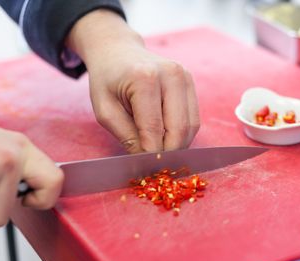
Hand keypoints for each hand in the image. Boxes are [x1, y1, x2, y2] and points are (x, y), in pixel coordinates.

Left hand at [67, 10, 199, 152]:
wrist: (118, 52)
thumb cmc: (107, 81)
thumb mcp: (105, 111)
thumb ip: (126, 136)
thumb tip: (146, 160)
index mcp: (145, 79)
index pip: (154, 130)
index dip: (150, 155)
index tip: (143, 168)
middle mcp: (171, 75)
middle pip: (179, 130)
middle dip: (167, 153)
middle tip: (153, 166)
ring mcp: (184, 77)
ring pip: (191, 127)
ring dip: (177, 146)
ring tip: (158, 151)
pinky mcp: (190, 82)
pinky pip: (194, 119)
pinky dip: (182, 134)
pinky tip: (166, 137)